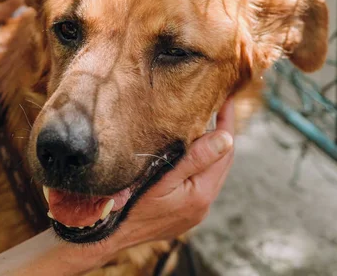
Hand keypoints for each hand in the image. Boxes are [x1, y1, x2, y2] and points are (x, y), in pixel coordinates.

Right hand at [61, 97, 235, 272]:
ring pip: (212, 172)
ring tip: (204, 124)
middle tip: (217, 106)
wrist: (109, 237)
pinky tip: (188, 153)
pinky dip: (200, 165)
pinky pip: (201, 183)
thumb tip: (227, 138)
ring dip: (211, 150)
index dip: (227, 123)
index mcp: (202, 193)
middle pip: (223, 162)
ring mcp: (195, 211)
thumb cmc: (130, 206)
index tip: (226, 99)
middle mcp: (204, 204)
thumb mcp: (162, 179)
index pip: (225, 151)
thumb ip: (195, 159)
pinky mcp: (186, 214)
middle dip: (223, 134)